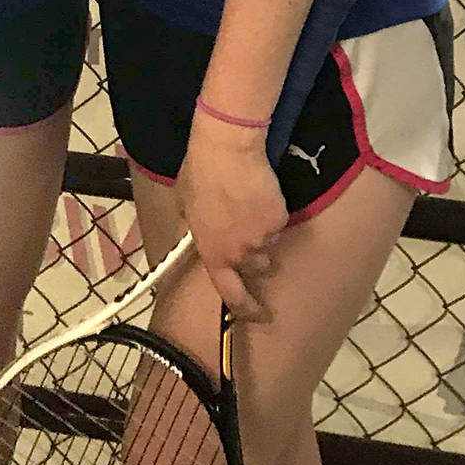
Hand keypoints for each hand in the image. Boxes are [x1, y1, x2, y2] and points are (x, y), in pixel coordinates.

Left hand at [176, 110, 286, 320]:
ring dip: (263, 229)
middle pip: (257, 267)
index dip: (245, 308)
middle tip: (250, 228)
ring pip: (269, 242)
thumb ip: (197, 226)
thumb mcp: (186, 204)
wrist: (227, 150)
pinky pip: (279, 220)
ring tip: (250, 200)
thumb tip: (200, 228)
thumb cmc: (200, 172)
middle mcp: (239, 253)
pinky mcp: (278, 219)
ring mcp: (261, 237)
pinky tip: (260, 189)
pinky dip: (273, 210)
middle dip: (256, 253)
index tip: (258, 314)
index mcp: (213, 253)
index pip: (230, 294)